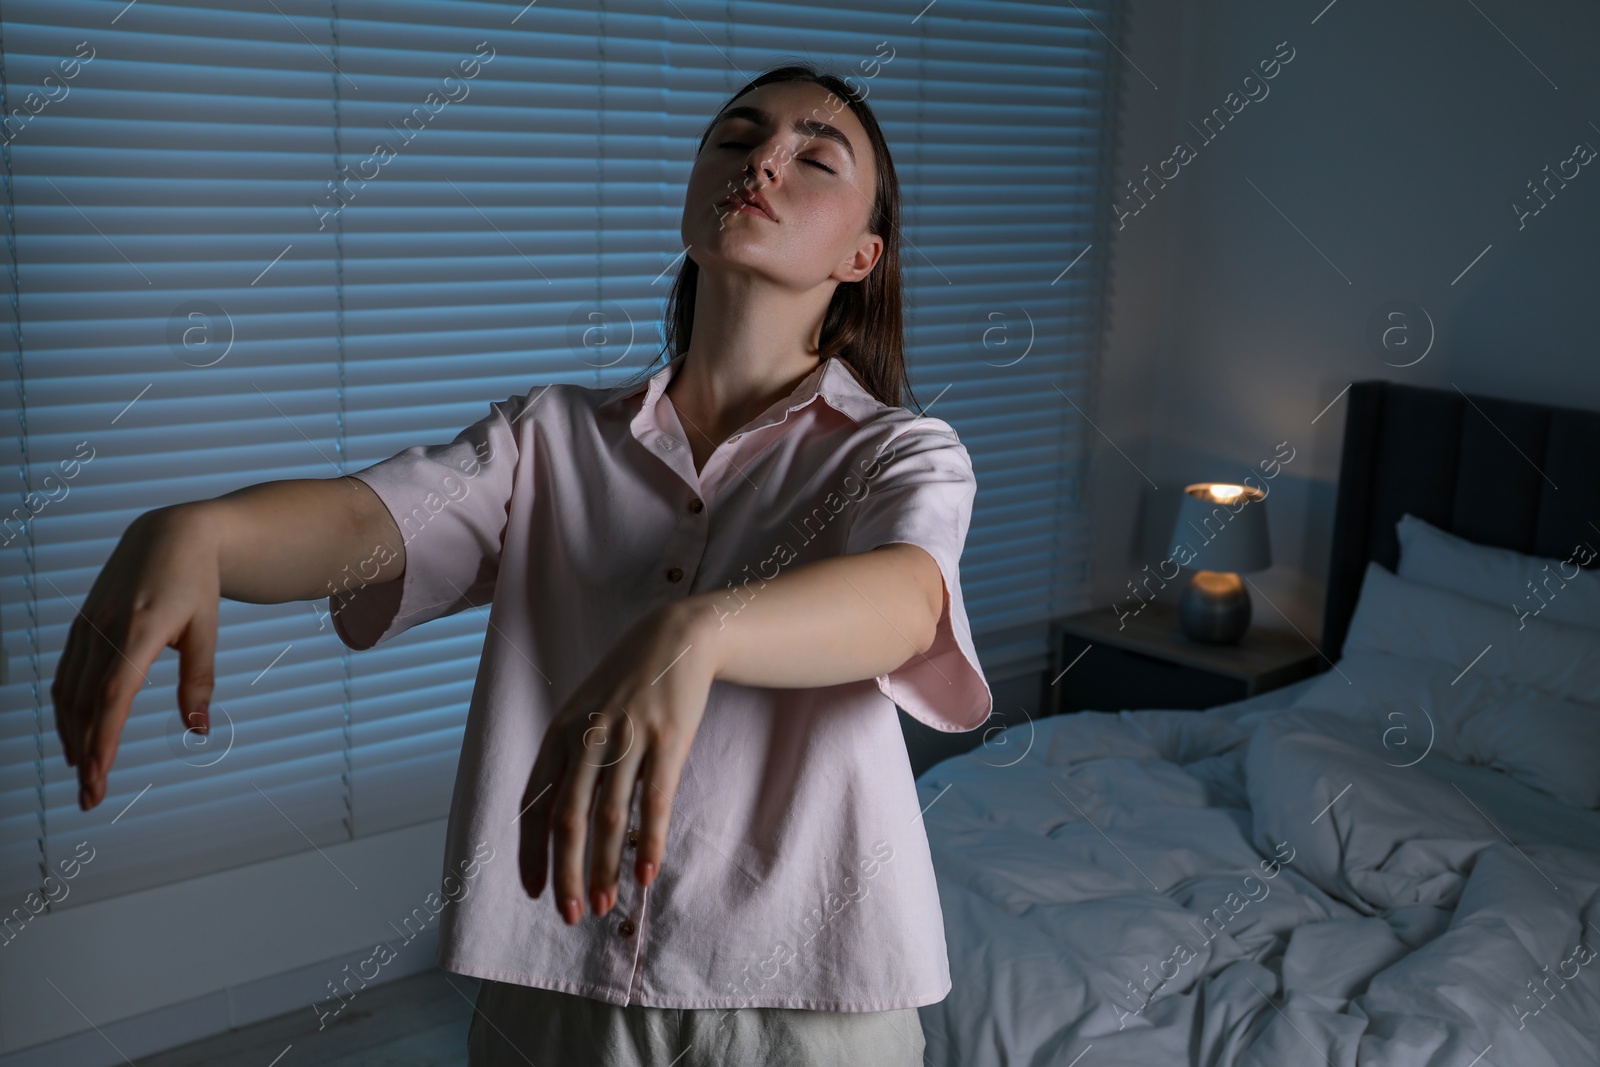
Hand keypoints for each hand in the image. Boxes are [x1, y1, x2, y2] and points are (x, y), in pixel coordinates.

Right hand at [52, 506, 220, 811]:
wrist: (171, 534)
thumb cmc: (196, 583)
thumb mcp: (207, 629)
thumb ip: (199, 679)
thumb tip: (197, 729)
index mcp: (140, 630)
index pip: (113, 696)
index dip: (102, 739)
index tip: (99, 777)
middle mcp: (105, 629)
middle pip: (84, 703)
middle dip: (84, 754)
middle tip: (90, 798)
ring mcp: (87, 626)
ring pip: (68, 693)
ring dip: (72, 738)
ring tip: (84, 777)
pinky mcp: (80, 626)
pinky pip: (66, 675)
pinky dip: (67, 711)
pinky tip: (75, 737)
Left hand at [518, 600, 716, 923]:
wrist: (675, 639)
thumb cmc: (626, 683)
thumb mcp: (584, 712)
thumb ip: (570, 759)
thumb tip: (560, 821)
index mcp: (558, 734)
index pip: (534, 805)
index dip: (531, 854)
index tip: (534, 892)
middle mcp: (586, 738)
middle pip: (567, 818)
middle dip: (565, 874)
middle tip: (570, 915)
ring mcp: (627, 738)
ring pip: (608, 817)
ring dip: (605, 868)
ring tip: (605, 905)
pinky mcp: (667, 741)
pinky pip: (654, 801)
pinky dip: (649, 842)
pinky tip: (646, 874)